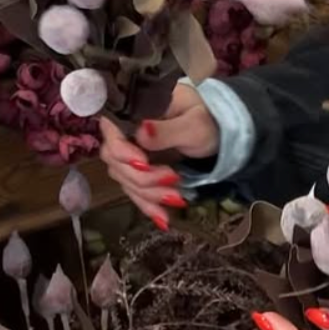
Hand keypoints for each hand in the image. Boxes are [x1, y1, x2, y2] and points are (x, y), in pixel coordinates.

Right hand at [98, 87, 218, 229]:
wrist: (217, 133)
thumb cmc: (207, 120)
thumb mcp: (194, 123)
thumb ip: (168, 129)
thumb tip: (141, 132)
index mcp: (135, 110)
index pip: (111, 132)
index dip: (122, 152)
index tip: (144, 164)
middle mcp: (126, 132)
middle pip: (116, 162)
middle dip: (143, 179)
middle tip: (173, 179)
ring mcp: (130, 154)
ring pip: (125, 181)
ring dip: (150, 195)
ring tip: (178, 198)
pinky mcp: (138, 172)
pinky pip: (136, 192)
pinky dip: (149, 206)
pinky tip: (163, 219)